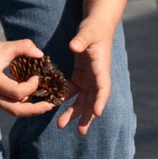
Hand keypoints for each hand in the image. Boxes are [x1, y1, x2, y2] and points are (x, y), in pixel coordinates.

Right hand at [0, 36, 59, 119]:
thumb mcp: (3, 47)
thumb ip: (23, 47)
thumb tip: (41, 54)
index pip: (18, 93)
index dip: (32, 86)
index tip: (38, 76)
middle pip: (17, 110)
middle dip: (35, 110)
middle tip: (50, 106)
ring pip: (13, 110)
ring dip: (29, 109)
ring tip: (43, 104)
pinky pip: (8, 105)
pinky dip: (20, 103)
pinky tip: (30, 97)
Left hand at [56, 16, 116, 133]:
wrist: (96, 27)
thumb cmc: (93, 29)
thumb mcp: (87, 32)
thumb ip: (81, 40)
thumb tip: (73, 46)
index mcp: (101, 68)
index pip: (103, 87)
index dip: (100, 100)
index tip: (97, 112)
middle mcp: (97, 77)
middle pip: (93, 100)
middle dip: (86, 116)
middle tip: (80, 132)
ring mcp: (89, 79)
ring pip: (82, 100)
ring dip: (73, 113)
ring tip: (61, 125)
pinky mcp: (80, 77)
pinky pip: (72, 91)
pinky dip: (64, 99)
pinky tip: (54, 106)